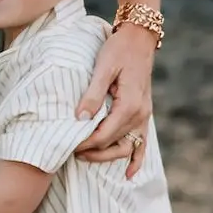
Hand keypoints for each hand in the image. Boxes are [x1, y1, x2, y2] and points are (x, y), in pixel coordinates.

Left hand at [75, 23, 155, 178]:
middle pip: (114, 145)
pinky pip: (143, 143)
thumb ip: (92, 95)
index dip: (85, 144)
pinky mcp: (144, 113)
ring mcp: (144, 116)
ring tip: (87, 158)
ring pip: (127, 147)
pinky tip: (129, 174)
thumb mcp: (103, 69)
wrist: (139, 38)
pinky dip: (137, 160)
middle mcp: (140, 115)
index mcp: (129, 106)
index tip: (68, 145)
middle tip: (71, 152)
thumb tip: (80, 119)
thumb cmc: (119, 49)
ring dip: (108, 156)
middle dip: (93, 152)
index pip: (104, 135)